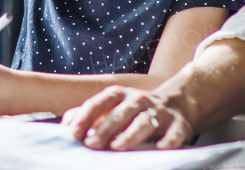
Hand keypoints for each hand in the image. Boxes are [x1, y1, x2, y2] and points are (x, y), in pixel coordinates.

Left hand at [62, 86, 192, 149]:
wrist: (179, 104)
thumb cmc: (136, 110)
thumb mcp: (114, 106)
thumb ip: (90, 114)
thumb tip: (65, 123)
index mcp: (119, 95)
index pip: (99, 103)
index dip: (85, 117)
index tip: (73, 132)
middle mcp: (138, 100)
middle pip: (120, 114)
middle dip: (105, 129)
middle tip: (91, 144)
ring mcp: (159, 111)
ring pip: (144, 122)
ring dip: (130, 135)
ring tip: (118, 147)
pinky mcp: (179, 125)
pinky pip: (174, 133)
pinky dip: (167, 141)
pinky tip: (161, 149)